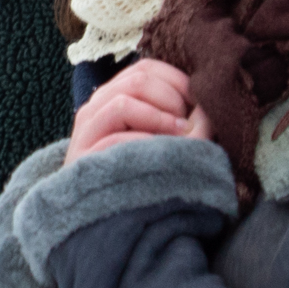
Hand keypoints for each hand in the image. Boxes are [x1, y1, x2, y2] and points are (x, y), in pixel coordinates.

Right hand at [66, 60, 212, 164]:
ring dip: (159, 118)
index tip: (197, 104)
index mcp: (114, 98)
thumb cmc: (147, 175)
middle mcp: (96, 108)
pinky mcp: (83, 156)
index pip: (144, 68)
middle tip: (187, 126)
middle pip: (137, 80)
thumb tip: (205, 104)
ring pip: (123, 101)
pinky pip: (116, 138)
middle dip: (171, 99)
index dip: (176, 79)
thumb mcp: (169, 142)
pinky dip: (145, 142)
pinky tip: (161, 155)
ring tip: (177, 137)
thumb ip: (187, 121)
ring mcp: (86, 131)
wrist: (113, 219)